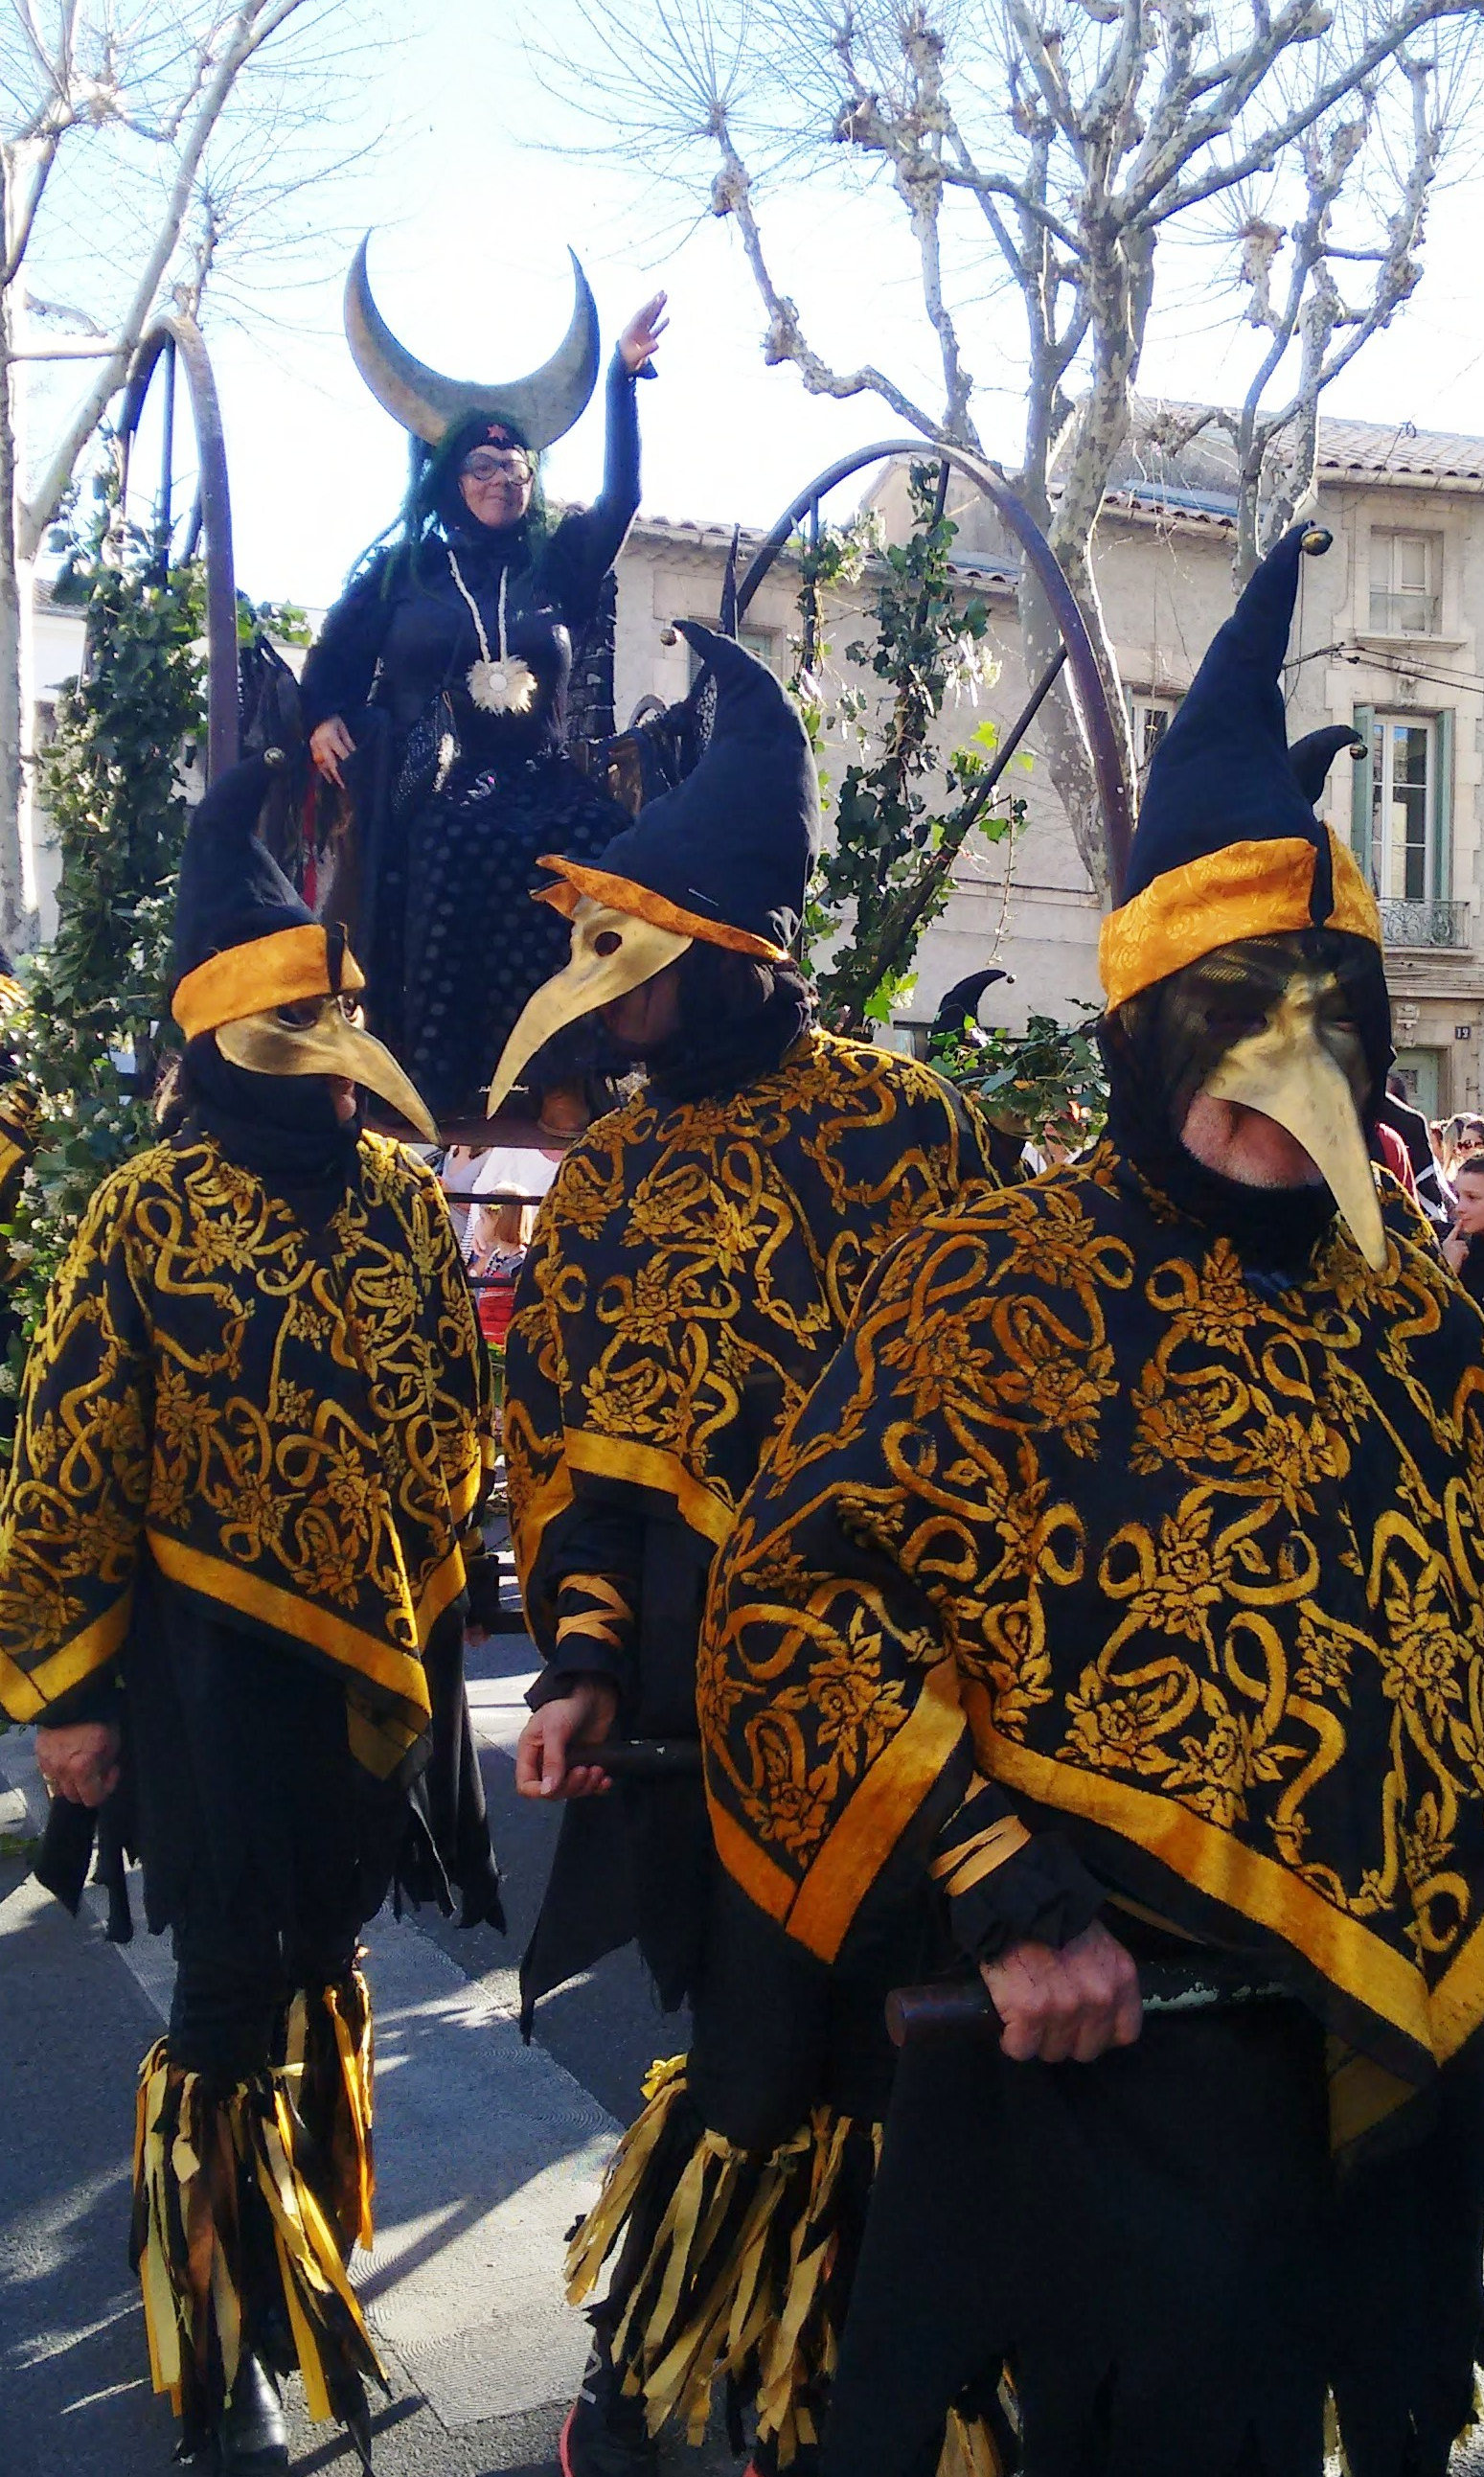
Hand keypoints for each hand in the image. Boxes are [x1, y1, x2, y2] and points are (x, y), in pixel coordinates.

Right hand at [35, 1721, 120, 1809]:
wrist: (72, 1696)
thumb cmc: (99, 1718)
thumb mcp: (112, 1742)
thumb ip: (106, 1765)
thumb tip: (103, 1775)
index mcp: (81, 1768)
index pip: (92, 1799)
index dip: (106, 1789)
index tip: (112, 1771)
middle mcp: (61, 1771)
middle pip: (73, 1797)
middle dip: (88, 1788)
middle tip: (97, 1770)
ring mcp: (47, 1764)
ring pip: (59, 1788)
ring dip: (71, 1783)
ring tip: (80, 1766)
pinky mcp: (39, 1755)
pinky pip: (49, 1773)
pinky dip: (60, 1771)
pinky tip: (68, 1757)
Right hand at [309, 715, 353, 789]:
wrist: (316, 713)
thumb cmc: (332, 719)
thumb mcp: (342, 728)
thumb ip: (347, 741)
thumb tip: (354, 753)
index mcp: (330, 736)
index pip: (341, 752)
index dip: (348, 761)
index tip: (355, 770)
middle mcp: (321, 743)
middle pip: (331, 762)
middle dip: (339, 774)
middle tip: (347, 785)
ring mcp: (314, 747)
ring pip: (323, 765)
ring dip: (332, 775)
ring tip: (341, 784)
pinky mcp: (311, 749)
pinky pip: (317, 763)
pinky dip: (324, 772)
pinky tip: (331, 779)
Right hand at [515, 1678, 618, 1799]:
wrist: (595, 1691)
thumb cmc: (569, 1703)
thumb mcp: (555, 1729)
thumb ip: (551, 1760)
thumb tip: (548, 1789)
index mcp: (531, 1751)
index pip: (526, 1784)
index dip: (539, 1791)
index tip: (556, 1786)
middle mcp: (546, 1760)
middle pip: (552, 1791)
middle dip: (570, 1786)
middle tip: (583, 1770)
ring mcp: (566, 1763)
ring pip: (571, 1791)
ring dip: (585, 1786)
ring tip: (596, 1770)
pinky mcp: (585, 1762)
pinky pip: (589, 1785)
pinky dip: (597, 1786)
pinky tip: (604, 1779)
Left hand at [618, 292, 668, 374]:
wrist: (622, 370)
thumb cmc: (626, 363)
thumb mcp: (635, 357)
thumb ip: (646, 350)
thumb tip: (658, 344)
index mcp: (632, 330)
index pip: (642, 315)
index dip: (650, 307)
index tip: (657, 298)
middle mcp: (636, 329)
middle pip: (647, 313)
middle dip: (655, 303)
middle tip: (663, 292)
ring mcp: (642, 335)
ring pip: (652, 319)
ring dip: (658, 309)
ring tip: (665, 299)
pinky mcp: (646, 341)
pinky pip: (655, 331)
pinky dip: (661, 325)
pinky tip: (668, 319)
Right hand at [980, 1920, 1141, 2063]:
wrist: (1014, 1898)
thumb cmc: (1054, 1916)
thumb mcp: (1098, 1943)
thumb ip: (1104, 1978)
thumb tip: (1095, 2010)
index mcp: (1121, 1979)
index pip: (1124, 2034)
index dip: (1100, 2033)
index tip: (1084, 2025)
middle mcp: (1099, 1998)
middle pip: (1086, 2049)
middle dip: (1067, 2037)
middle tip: (1049, 2016)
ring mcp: (1064, 2008)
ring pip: (1052, 2052)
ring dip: (1038, 2038)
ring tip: (1026, 2013)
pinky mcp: (1029, 2013)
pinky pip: (1021, 2048)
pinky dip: (1012, 2039)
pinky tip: (1008, 2022)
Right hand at [1443, 1227, 1468, 1272]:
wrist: (1441, 1271)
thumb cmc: (1443, 1265)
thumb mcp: (1444, 1255)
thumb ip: (1449, 1249)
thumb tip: (1456, 1250)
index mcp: (1443, 1243)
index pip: (1452, 1233)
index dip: (1456, 1227)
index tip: (1460, 1221)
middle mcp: (1448, 1242)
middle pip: (1462, 1242)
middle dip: (1461, 1249)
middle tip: (1456, 1257)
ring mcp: (1454, 1244)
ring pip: (1465, 1247)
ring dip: (1463, 1253)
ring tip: (1456, 1259)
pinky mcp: (1459, 1247)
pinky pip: (1466, 1251)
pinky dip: (1464, 1256)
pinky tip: (1458, 1259)